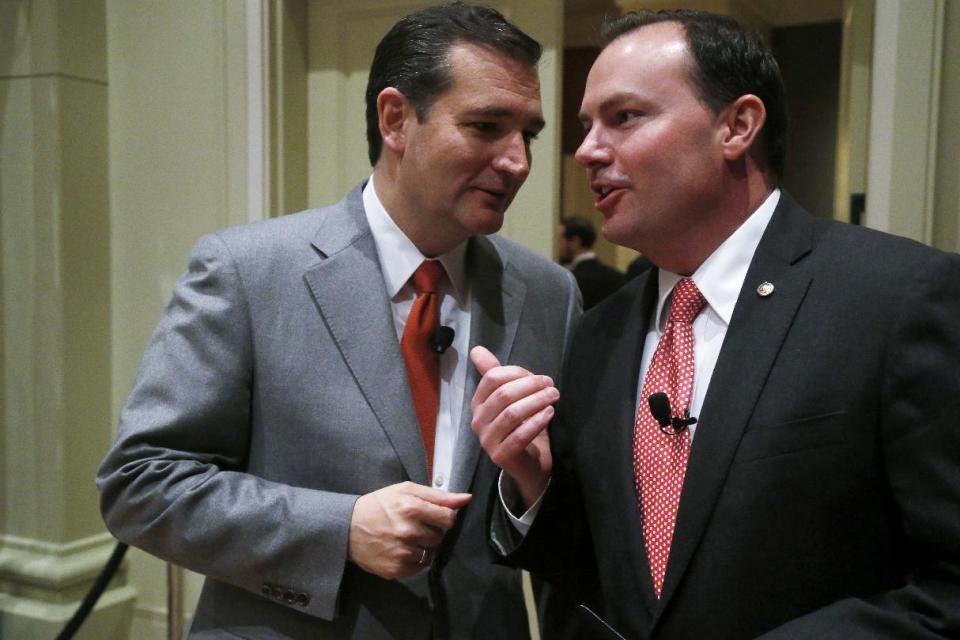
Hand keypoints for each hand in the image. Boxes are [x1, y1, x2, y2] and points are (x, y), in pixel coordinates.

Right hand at [348, 481, 470, 578]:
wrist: (346, 528)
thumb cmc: (379, 504)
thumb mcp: (406, 490)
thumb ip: (438, 495)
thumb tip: (466, 498)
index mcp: (411, 508)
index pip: (449, 518)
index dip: (444, 517)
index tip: (434, 516)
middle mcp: (407, 531)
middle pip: (440, 537)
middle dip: (432, 531)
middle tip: (414, 525)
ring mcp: (401, 553)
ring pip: (430, 553)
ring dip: (422, 546)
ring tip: (405, 537)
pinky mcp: (396, 569)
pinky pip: (418, 567)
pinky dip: (413, 560)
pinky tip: (399, 549)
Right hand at [469, 346, 556, 508]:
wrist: (527, 464)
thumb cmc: (520, 426)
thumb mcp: (509, 398)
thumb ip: (495, 374)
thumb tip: (476, 349)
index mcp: (478, 403)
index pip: (492, 379)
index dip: (517, 373)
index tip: (540, 377)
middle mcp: (478, 421)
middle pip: (503, 394)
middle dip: (530, 386)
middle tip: (552, 385)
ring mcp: (487, 440)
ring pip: (512, 414)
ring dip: (536, 401)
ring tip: (553, 397)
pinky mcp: (501, 456)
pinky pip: (520, 435)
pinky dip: (537, 421)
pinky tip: (550, 413)